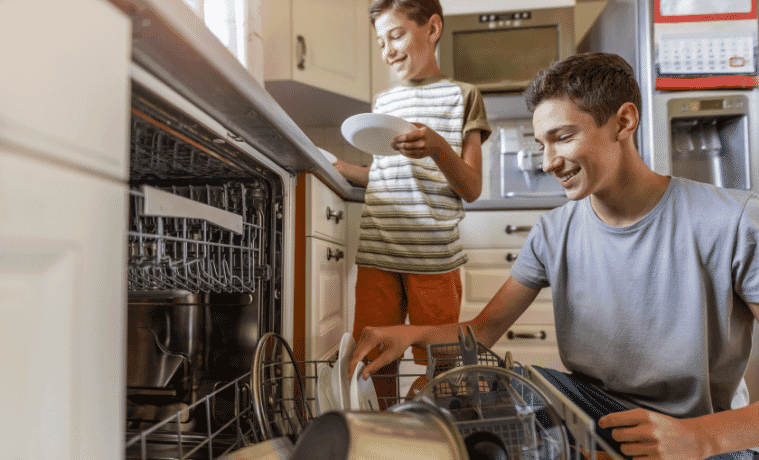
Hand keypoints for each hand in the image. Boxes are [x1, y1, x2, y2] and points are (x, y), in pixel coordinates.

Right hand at [347, 325, 414, 380]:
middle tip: (353, 377)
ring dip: (358, 360)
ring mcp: (366, 330)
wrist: (405, 333)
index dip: (353, 367)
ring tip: (359, 371)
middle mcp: (368, 332)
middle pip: (356, 352)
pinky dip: (361, 354)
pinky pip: (361, 346)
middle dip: (354, 365)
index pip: (359, 354)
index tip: (351, 376)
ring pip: (358, 349)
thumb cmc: (400, 343)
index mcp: (373, 336)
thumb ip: (375, 366)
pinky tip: (364, 362)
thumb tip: (364, 375)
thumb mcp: (389, 357)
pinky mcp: (367, 332)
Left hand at [391, 122, 448, 159]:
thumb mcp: (422, 126)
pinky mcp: (421, 156)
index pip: (407, 137)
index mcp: (422, 134)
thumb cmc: (428, 133)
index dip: (399, 138)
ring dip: (399, 149)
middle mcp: (422, 143)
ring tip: (394, 147)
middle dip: (397, 145)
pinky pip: (409, 155)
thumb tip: (400, 123)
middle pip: (405, 145)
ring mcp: (422, 150)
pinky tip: (400, 150)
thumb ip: (412, 124)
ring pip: (406, 151)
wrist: (438, 145)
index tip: (393, 139)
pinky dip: (403, 153)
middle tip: (391, 144)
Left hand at [598, 408, 716, 458]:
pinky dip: (638, 458)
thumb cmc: (670, 427)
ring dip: (629, 448)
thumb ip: (632, 420)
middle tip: (624, 436)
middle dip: (618, 436)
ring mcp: (653, 447)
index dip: (606, 422)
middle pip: (618, 436)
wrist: (695, 439)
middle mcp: (649, 430)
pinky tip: (647, 453)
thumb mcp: (652, 417)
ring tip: (640, 445)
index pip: (616, 419)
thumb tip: (610, 425)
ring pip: (625, 449)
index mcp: (646, 416)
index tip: (601, 424)